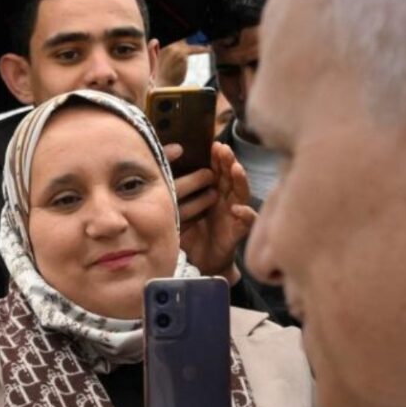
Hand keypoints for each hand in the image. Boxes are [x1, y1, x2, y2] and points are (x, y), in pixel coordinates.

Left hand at [170, 140, 256, 278]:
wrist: (201, 262)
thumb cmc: (192, 235)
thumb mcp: (179, 212)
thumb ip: (174, 196)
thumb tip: (159, 174)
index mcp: (214, 193)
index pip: (217, 171)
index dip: (217, 159)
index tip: (213, 145)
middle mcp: (226, 200)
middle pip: (230, 177)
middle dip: (228, 162)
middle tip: (223, 149)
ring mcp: (234, 215)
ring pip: (241, 193)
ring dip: (240, 180)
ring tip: (236, 169)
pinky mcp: (237, 231)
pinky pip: (246, 221)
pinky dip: (245, 214)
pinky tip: (238, 209)